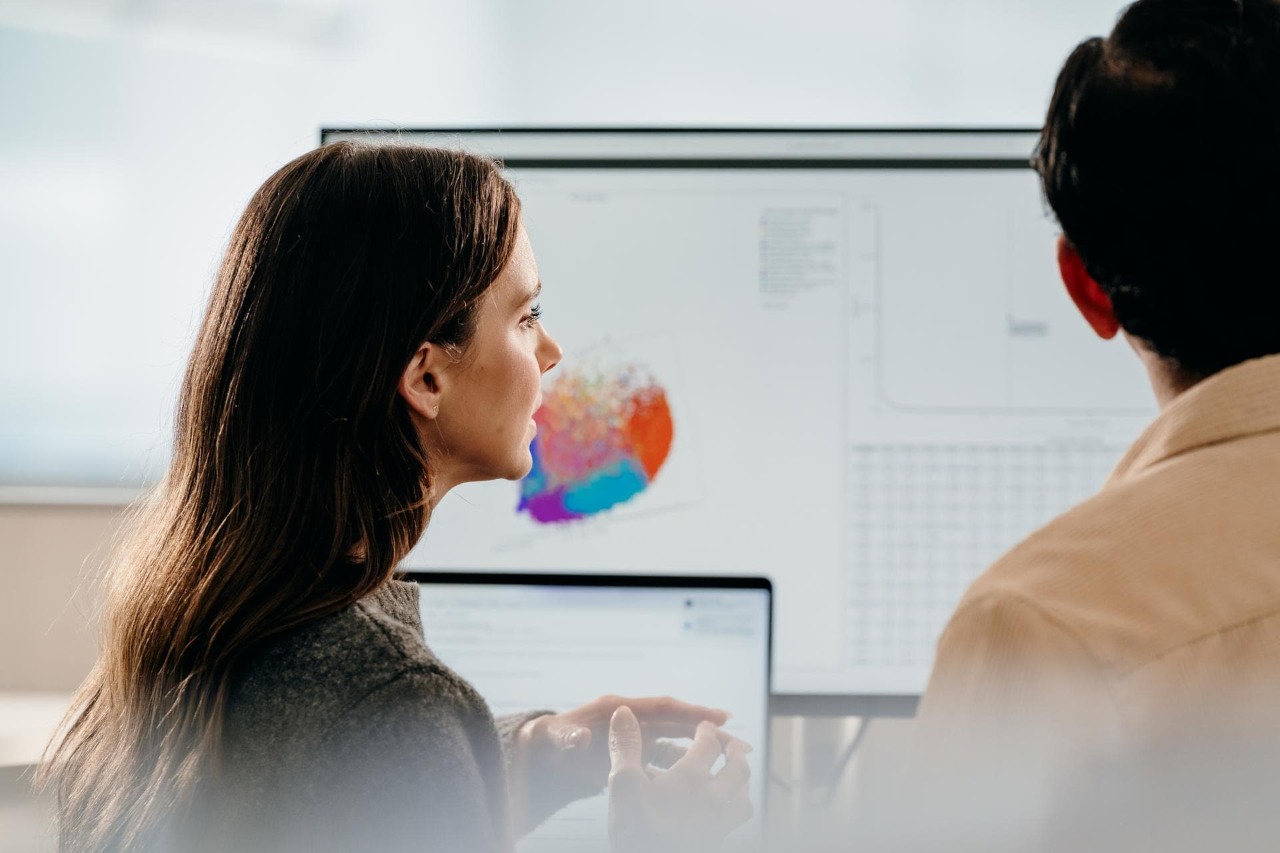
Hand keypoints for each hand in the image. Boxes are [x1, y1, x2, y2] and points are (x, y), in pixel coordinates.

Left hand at [508, 695, 730, 835]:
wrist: (549, 754)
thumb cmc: (553, 740)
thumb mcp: (557, 737)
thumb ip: (568, 737)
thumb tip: (579, 739)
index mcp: (620, 708)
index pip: (662, 707)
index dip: (690, 711)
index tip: (718, 717)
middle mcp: (636, 721)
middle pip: (680, 724)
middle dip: (710, 732)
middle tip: (740, 743)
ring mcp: (639, 739)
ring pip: (679, 746)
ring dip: (704, 753)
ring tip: (735, 762)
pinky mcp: (638, 757)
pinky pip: (668, 763)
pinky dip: (686, 770)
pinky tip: (706, 782)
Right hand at [607, 706, 752, 852]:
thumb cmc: (636, 829)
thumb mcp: (623, 784)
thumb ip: (626, 746)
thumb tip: (624, 713)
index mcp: (692, 777)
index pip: (708, 744)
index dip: (706, 731)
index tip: (703, 725)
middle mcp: (713, 799)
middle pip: (738, 769)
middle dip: (735, 753)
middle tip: (733, 745)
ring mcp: (719, 825)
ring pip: (743, 799)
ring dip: (741, 784)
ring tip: (734, 779)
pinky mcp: (715, 843)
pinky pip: (735, 823)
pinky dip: (733, 810)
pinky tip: (719, 814)